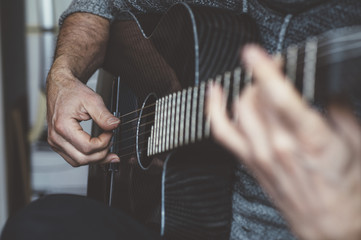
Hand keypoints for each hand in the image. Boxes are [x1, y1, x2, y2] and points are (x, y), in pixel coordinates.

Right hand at [46, 67, 119, 166]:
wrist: (60, 88)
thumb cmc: (72, 92)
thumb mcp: (92, 99)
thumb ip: (104, 115)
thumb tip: (115, 125)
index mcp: (62, 126)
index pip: (87, 147)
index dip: (104, 142)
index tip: (110, 133)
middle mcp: (55, 137)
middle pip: (83, 158)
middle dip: (101, 153)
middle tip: (111, 141)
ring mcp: (55, 142)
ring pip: (78, 162)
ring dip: (95, 159)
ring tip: (108, 150)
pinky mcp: (57, 144)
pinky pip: (73, 158)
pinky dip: (87, 157)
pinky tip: (98, 152)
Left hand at [207, 45, 360, 239]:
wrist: (330, 226)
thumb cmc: (347, 191)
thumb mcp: (358, 145)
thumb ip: (339, 111)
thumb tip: (326, 89)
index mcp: (310, 139)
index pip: (280, 97)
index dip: (264, 70)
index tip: (254, 52)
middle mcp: (278, 146)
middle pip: (257, 98)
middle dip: (263, 74)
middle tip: (276, 65)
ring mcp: (259, 155)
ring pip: (239, 109)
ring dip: (246, 88)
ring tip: (256, 78)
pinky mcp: (249, 161)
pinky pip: (222, 132)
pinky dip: (214, 110)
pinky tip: (214, 94)